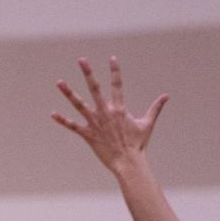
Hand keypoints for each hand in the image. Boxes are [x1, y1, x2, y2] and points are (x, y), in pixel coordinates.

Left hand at [52, 57, 168, 174]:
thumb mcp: (147, 124)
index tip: (112, 58)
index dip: (115, 70)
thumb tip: (166, 96)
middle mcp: (106, 112)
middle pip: (95, 88)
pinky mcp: (88, 135)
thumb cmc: (138, 145)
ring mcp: (95, 123)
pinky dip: (63, 121)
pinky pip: (73, 126)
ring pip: (79, 104)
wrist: (128, 163)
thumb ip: (155, 108)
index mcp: (119, 108)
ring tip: (59, 82)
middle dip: (88, 73)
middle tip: (81, 59)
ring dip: (68, 93)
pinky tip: (53, 114)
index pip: (117, 84)